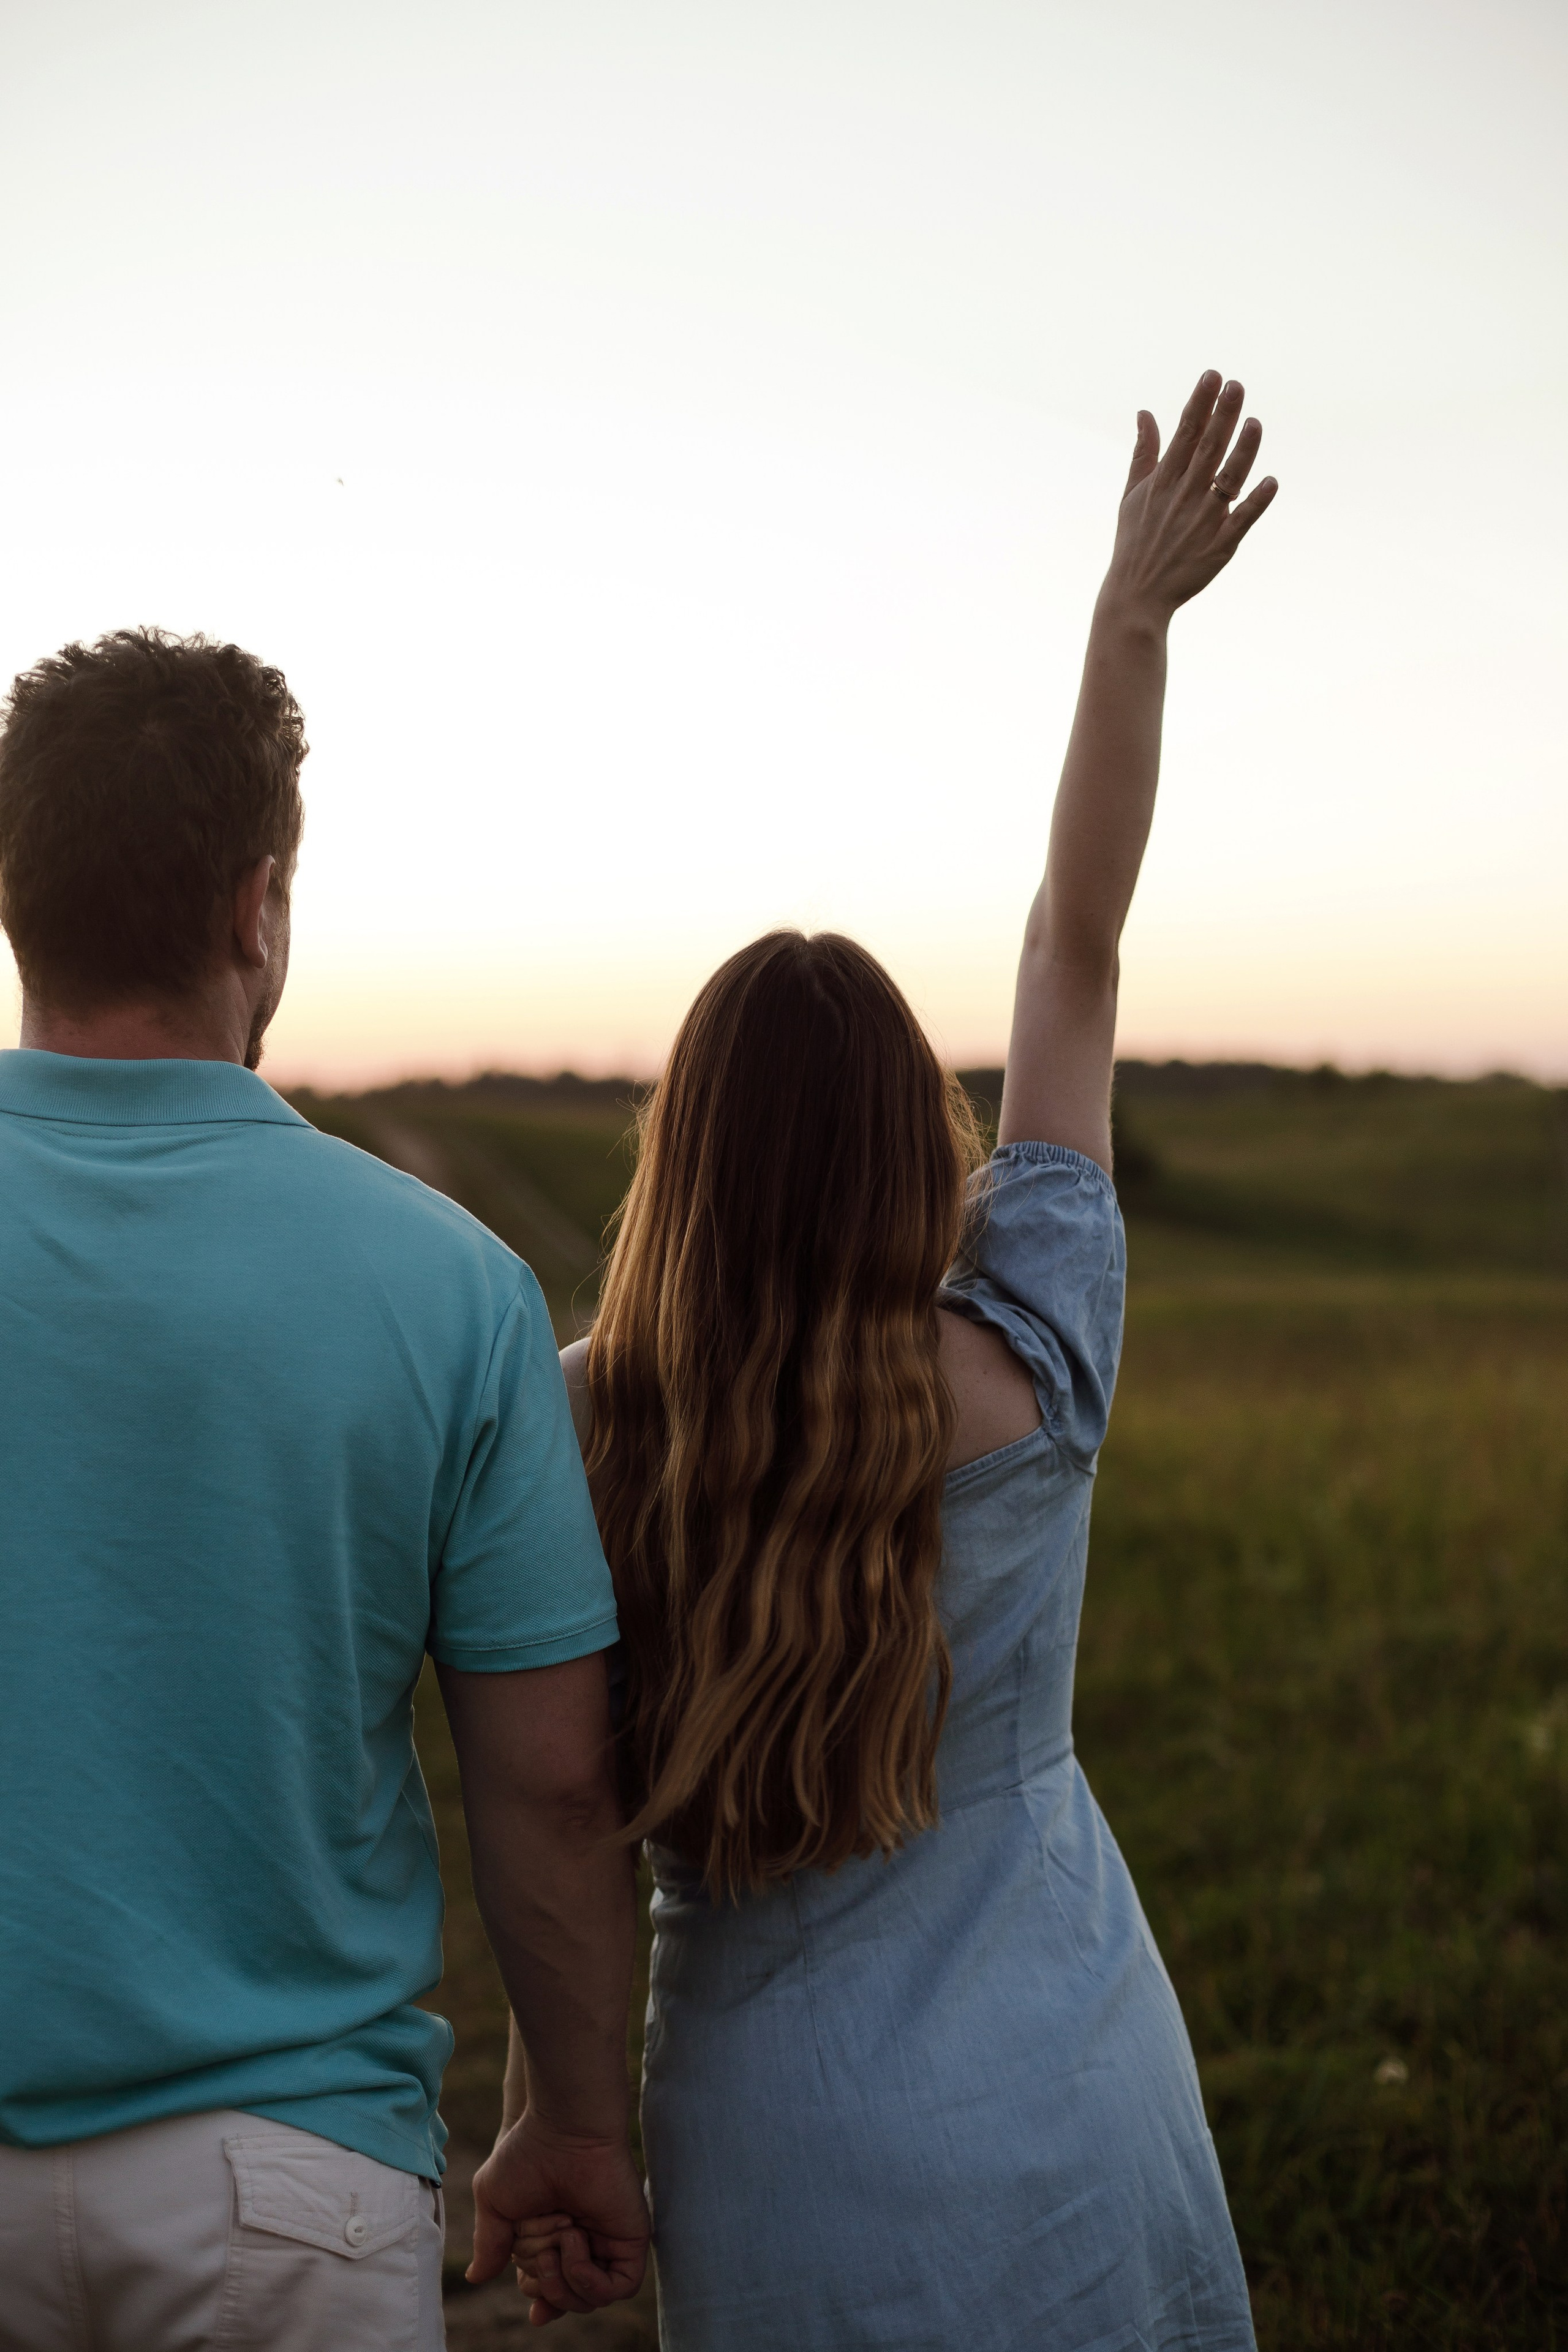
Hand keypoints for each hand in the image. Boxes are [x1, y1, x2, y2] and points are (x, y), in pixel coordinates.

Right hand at [466, 2109, 648, 2324]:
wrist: (565, 2129)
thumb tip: (475, 2278)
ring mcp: (606, 2243)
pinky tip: (575, 2245)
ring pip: (586, 2300)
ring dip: (562, 2278)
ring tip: (562, 2234)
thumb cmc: (528, 2155)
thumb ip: (489, 2244)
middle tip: (544, 2232)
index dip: (541, 2299)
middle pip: (559, 2297)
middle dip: (541, 2274)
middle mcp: (580, 2243)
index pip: (547, 2290)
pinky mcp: (629, 2242)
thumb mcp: (495, 2202)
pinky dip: (589, 2281)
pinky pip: (617, 2288)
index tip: (536, 2311)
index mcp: (552, 2237)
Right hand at [1101, 369, 1276, 626]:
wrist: (1136, 595)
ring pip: (1228, 480)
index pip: (1185, 434)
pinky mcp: (1219, 547)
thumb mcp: (1131, 495)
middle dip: (1222, 416)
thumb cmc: (1134, 542)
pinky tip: (1271, 482)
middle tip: (1237, 385)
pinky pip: (1241, 521)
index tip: (1213, 376)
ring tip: (1254, 422)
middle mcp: (1184, 497)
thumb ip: (1143, 453)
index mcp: (1163, 482)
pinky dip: (1256, 503)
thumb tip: (1145, 412)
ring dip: (1243, 451)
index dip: (1200, 403)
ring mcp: (1202, 522)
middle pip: (1208, 449)